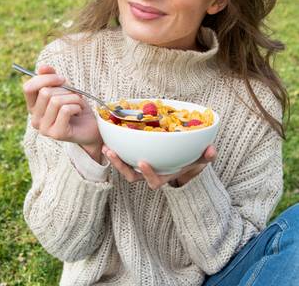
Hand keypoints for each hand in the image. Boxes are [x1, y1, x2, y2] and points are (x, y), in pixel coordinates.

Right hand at [23, 65, 102, 161]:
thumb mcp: (65, 90)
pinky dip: (77, 107)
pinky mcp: (57, 134)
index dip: (45, 79)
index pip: (28, 87)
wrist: (91, 128)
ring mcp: (44, 129)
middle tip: (75, 97)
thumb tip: (43, 67)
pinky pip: (66, 110)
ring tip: (79, 105)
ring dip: (74, 99)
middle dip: (65, 90)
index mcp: (34, 107)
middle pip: (45, 92)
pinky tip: (79, 112)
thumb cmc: (77, 108)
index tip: (62, 79)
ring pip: (56, 101)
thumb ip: (52, 79)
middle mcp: (35, 119)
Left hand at [102, 145, 216, 188]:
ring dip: (114, 158)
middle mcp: (151, 174)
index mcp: (165, 176)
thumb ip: (207, 156)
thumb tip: (212, 150)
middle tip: (111, 152)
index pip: (154, 181)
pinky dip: (118, 148)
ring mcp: (142, 166)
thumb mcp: (201, 159)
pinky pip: (126, 155)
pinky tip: (111, 136)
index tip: (143, 162)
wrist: (184, 161)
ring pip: (125, 168)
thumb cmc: (192, 161)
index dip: (148, 174)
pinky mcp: (137, 157)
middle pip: (132, 176)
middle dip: (121, 166)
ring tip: (106, 146)